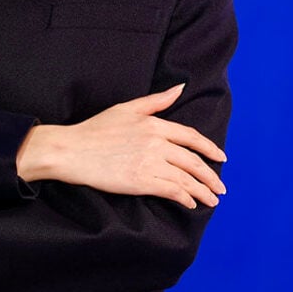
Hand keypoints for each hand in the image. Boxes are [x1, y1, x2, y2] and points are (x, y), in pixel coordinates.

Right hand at [18, 83, 228, 209]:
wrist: (71, 151)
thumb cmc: (96, 129)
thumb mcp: (127, 108)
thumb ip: (157, 101)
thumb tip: (180, 88)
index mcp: (155, 124)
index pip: (192, 137)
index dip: (210, 148)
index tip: (221, 157)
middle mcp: (157, 143)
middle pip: (193, 161)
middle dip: (210, 176)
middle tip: (220, 187)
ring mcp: (150, 163)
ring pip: (185, 178)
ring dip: (202, 191)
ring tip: (212, 199)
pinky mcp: (140, 182)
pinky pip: (171, 191)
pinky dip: (185, 198)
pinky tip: (190, 204)